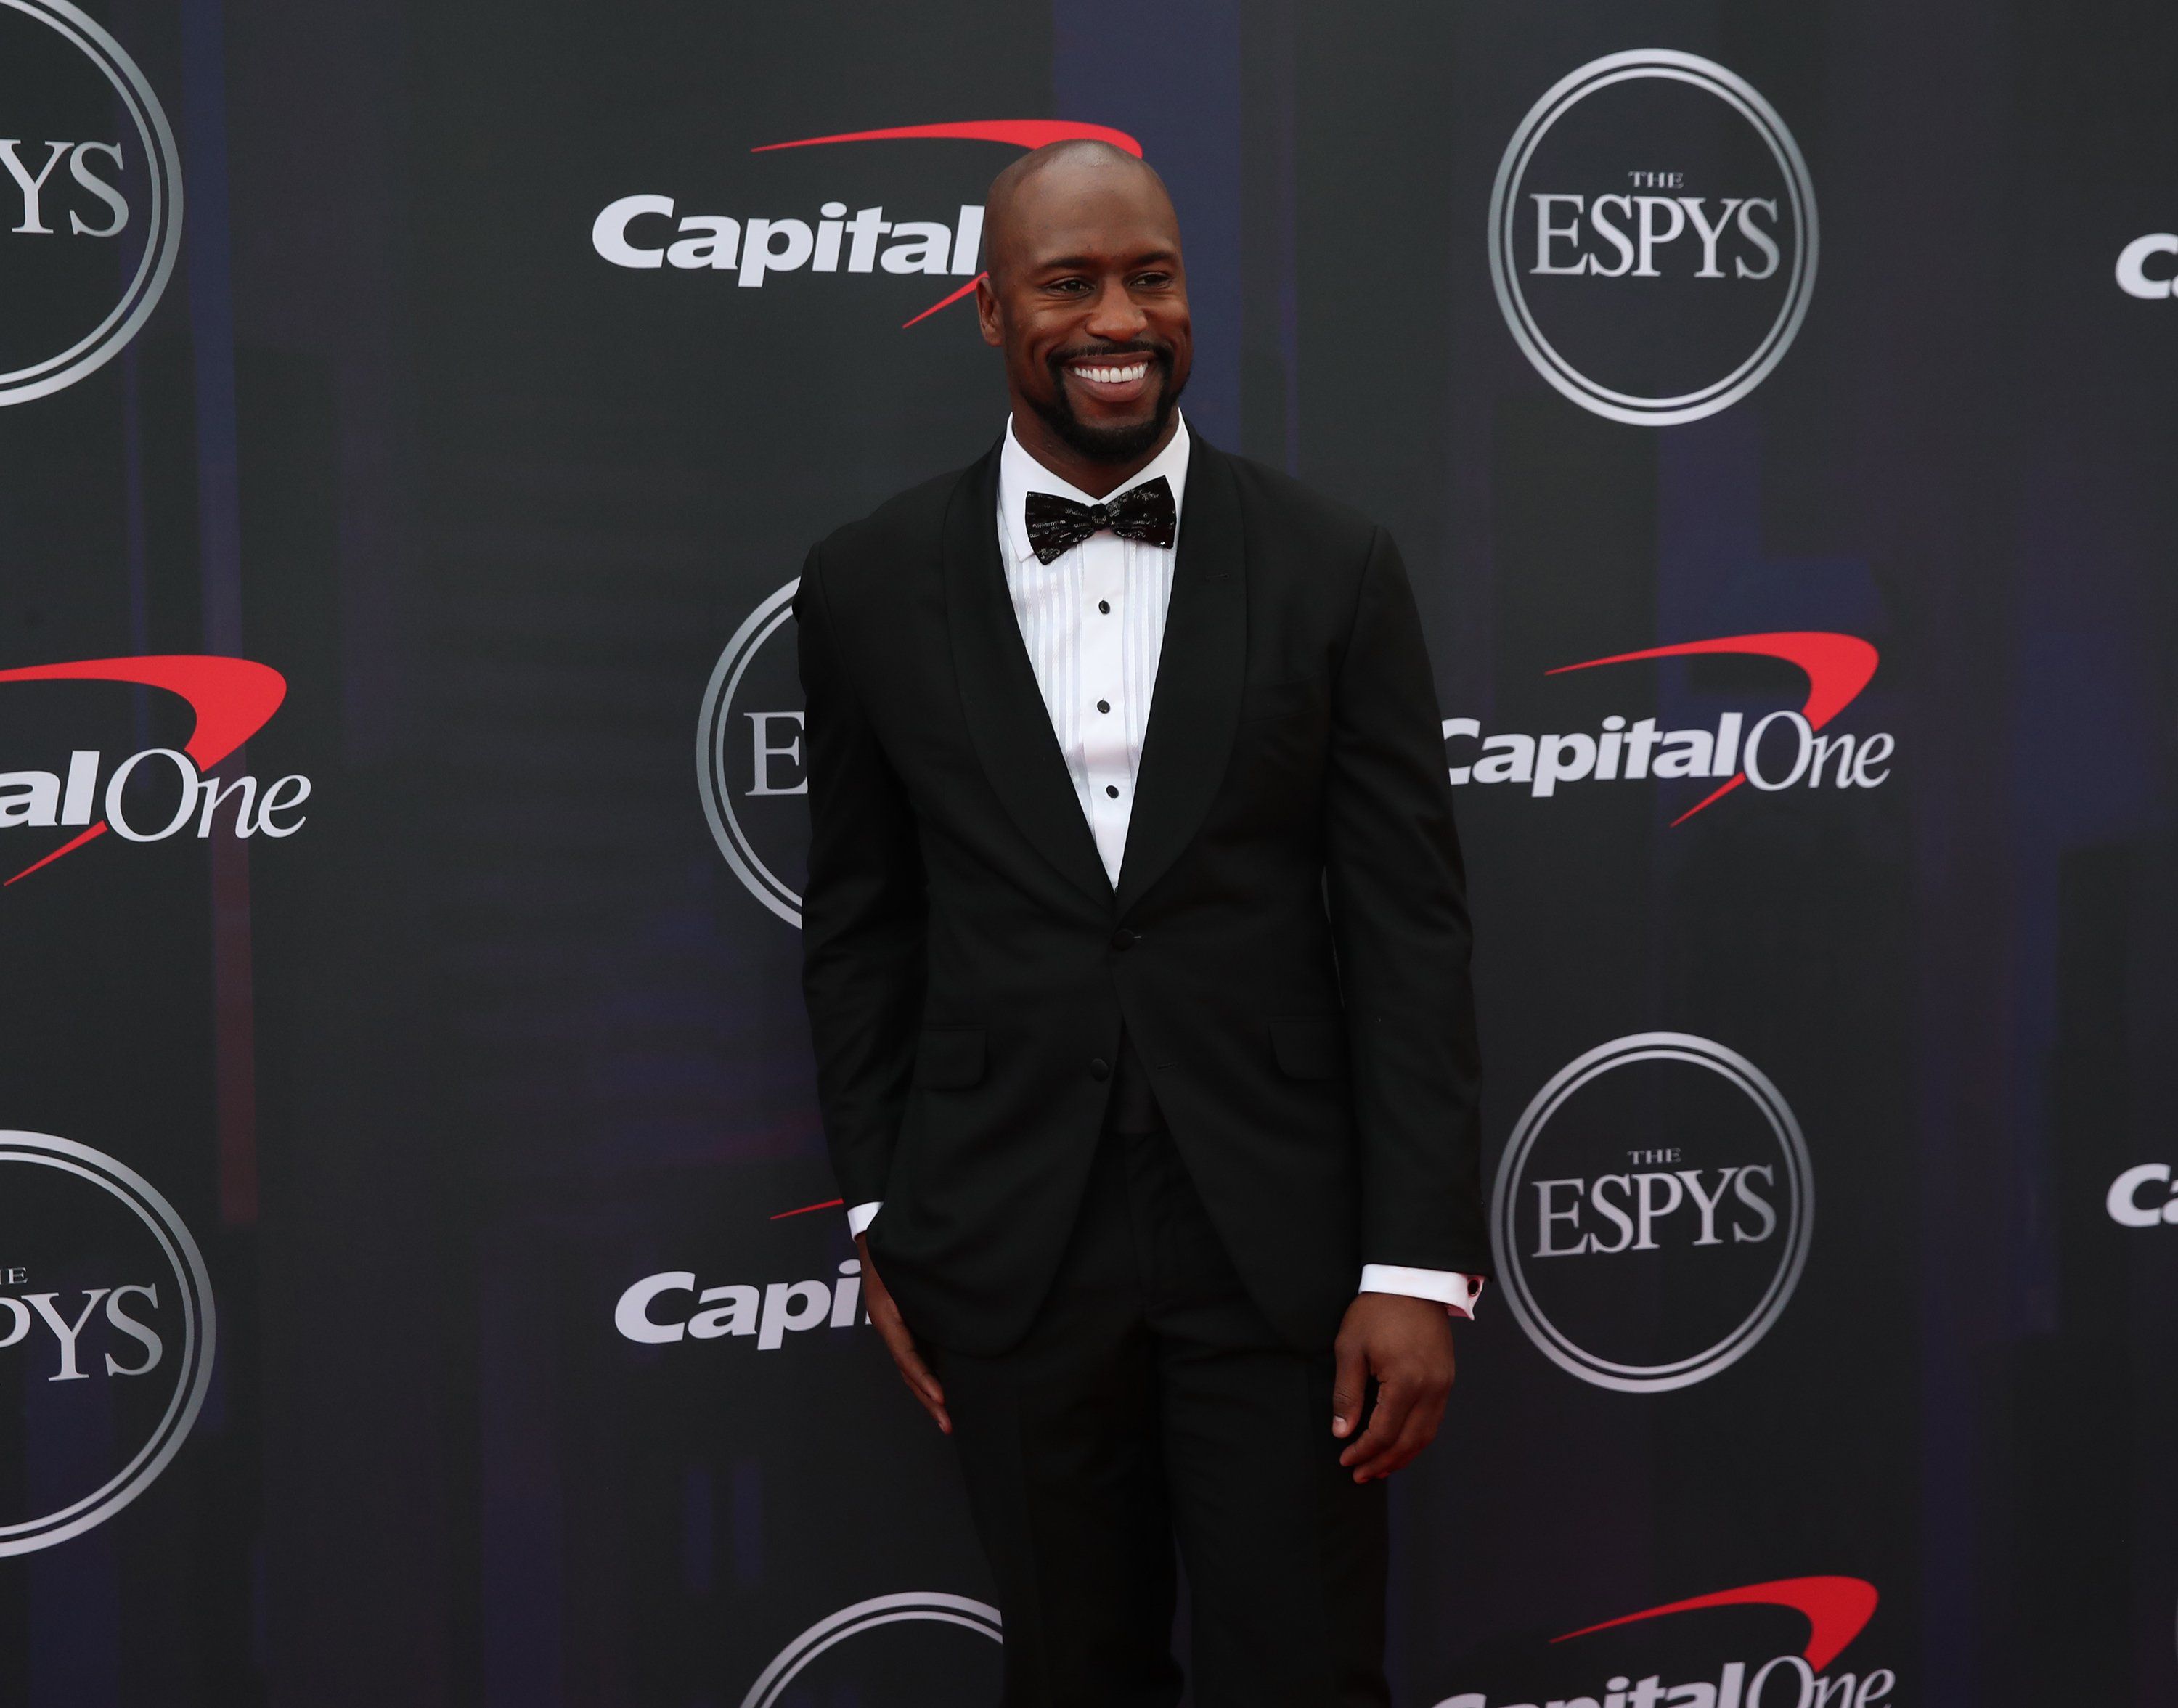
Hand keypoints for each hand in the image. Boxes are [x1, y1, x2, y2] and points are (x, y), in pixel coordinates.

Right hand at [857, 1234, 950, 1433]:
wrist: (876, 1235)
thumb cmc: (894, 1248)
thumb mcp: (907, 1267)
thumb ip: (931, 1286)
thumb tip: (962, 1304)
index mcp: (886, 1316)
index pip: (906, 1355)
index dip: (924, 1378)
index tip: (941, 1397)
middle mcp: (889, 1327)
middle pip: (908, 1372)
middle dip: (928, 1399)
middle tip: (948, 1424)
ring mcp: (894, 1329)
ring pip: (910, 1369)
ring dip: (927, 1394)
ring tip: (947, 1417)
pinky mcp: (903, 1327)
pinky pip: (914, 1357)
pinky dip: (927, 1377)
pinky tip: (943, 1389)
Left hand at [1330, 1292, 1455, 1482]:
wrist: (1412, 1281)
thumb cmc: (1377, 1311)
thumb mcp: (1350, 1348)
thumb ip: (1347, 1393)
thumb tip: (1342, 1432)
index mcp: (1405, 1382)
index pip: (1383, 1433)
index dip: (1363, 1452)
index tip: (1345, 1460)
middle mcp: (1431, 1389)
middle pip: (1409, 1442)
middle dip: (1383, 1463)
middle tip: (1360, 1475)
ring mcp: (1444, 1385)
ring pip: (1426, 1436)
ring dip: (1402, 1456)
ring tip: (1379, 1468)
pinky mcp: (1447, 1379)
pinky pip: (1434, 1420)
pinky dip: (1416, 1438)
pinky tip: (1399, 1443)